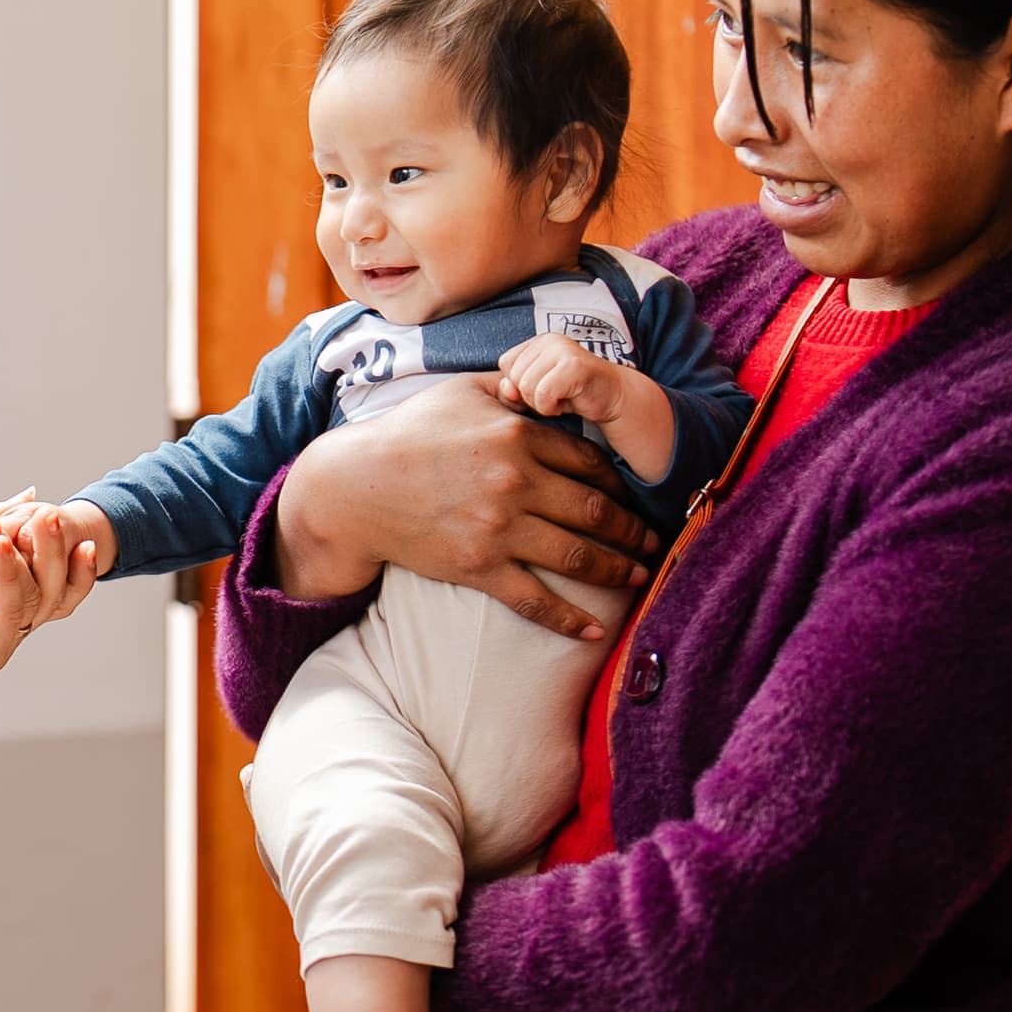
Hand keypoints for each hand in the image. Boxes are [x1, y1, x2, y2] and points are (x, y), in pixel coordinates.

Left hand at [0, 492, 100, 686]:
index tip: (63, 518)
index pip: (58, 579)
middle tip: (47, 517)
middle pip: (57, 588)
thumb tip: (31, 495)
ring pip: (40, 597)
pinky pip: (12, 609)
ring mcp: (1, 639)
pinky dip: (8, 574)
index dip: (68, 553)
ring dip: (32, 555)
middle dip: (55, 549)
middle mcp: (11, 622)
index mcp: (8, 599)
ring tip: (13, 526)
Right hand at [272, 374, 659, 639]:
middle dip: (634, 528)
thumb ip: (509, 387)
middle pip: (596, 510)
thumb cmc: (407, 433)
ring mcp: (499, 528)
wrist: (356, 487)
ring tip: (639, 574)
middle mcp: (517, 481)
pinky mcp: (479, 566)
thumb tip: (542, 380)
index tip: (635, 494)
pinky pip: (534, 598)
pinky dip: (568, 618)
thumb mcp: (460, 391)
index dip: (620, 481)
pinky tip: (594, 630)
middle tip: (654, 539)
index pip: (591, 461)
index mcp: (519, 434)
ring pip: (578, 555)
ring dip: (618, 568)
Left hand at [494, 332, 625, 425]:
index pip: (506, 364)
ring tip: (559, 399)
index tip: (541, 389)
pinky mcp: (574, 365)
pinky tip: (565, 404)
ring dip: (540, 404)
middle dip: (529, 396)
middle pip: (514, 376)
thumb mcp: (537, 391)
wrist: (613, 398)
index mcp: (539, 341)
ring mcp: (563, 350)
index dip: (517, 384)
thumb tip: (505, 389)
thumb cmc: (573, 394)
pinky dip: (550, 407)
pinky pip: (543, 394)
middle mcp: (549, 340)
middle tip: (553, 397)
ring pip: (526, 386)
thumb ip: (516, 388)